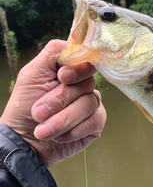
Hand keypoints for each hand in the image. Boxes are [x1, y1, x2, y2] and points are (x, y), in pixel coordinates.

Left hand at [0, 40, 106, 166]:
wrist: (23, 143)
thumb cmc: (23, 108)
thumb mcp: (31, 75)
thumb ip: (52, 54)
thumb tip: (76, 43)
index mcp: (68, 70)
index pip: (85, 59)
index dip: (77, 68)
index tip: (62, 77)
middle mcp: (82, 84)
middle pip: (87, 83)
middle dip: (60, 100)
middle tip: (38, 112)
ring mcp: (90, 103)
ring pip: (89, 103)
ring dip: (62, 120)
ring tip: (43, 130)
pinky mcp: (95, 123)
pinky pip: (94, 120)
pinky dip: (73, 130)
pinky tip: (59, 136)